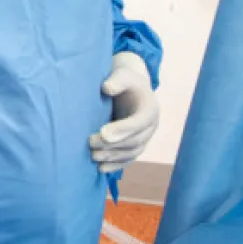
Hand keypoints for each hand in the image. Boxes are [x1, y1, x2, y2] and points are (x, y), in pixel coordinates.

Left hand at [89, 52, 158, 172]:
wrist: (132, 89)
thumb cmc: (125, 81)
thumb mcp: (122, 75)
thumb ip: (116, 80)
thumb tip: (106, 88)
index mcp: (150, 108)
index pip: (139, 122)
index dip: (122, 129)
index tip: (103, 133)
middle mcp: (151, 126)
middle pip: (134, 141)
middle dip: (113, 145)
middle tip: (91, 143)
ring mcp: (146, 138)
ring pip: (131, 153)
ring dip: (112, 157)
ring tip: (93, 156)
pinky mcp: (137, 146)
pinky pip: (129, 159)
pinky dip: (116, 165)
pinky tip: (100, 169)